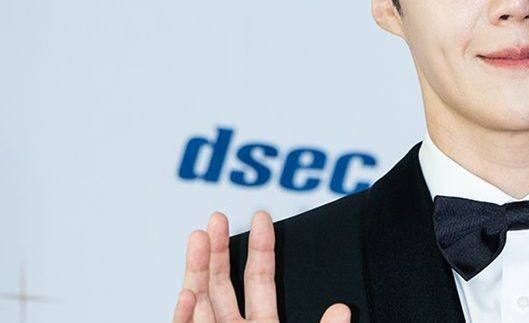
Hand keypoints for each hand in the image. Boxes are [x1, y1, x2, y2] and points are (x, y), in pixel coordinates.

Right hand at [172, 210, 350, 322]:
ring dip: (197, 269)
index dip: (261, 246)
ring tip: (199, 237)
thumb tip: (342, 310)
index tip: (260, 217)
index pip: (261, 278)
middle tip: (217, 217)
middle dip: (219, 249)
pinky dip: (184, 314)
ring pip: (200, 302)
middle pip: (222, 285)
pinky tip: (188, 290)